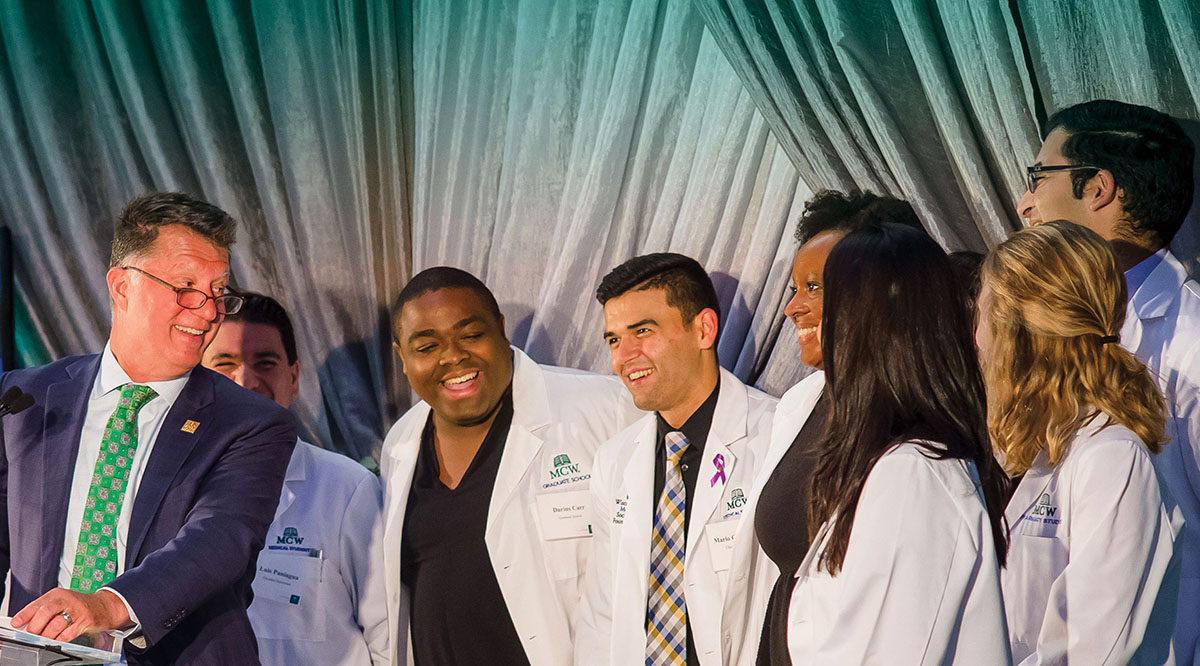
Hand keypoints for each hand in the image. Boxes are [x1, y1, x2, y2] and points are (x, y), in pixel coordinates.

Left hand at [11, 588, 131, 642]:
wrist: (104, 607)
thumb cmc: (79, 605)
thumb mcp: (61, 602)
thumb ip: (44, 610)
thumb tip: (25, 623)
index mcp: (58, 594)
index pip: (38, 603)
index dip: (25, 614)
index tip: (16, 623)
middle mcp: (68, 600)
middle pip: (46, 612)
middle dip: (35, 626)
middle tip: (31, 634)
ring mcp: (78, 611)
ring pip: (55, 625)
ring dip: (46, 635)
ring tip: (44, 638)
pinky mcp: (85, 622)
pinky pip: (67, 634)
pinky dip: (59, 640)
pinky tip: (57, 639)